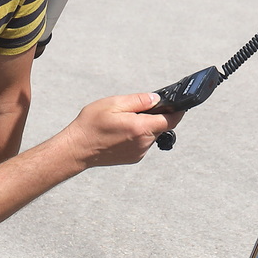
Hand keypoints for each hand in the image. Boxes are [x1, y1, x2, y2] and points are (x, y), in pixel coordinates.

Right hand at [65, 93, 181, 167]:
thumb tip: (156, 99)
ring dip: (145, 125)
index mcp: (141, 128)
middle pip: (161, 126)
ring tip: (123, 120)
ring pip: (151, 134)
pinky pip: (143, 142)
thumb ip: (138, 100)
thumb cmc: (92, 124)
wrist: (77, 149)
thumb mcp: (114, 103)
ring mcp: (139, 152)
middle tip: (136, 107)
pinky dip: (138, 134)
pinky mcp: (133, 158)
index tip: (180, 103)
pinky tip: (121, 131)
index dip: (178, 110)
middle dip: (155, 115)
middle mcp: (143, 143)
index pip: (171, 120)